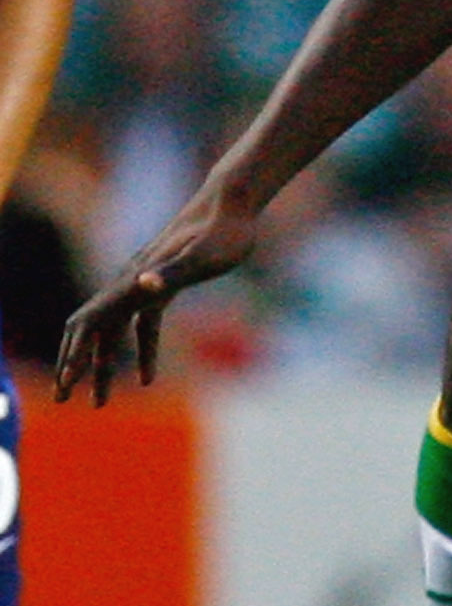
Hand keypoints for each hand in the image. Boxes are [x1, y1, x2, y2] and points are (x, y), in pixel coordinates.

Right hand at [56, 177, 261, 403]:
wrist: (232, 204)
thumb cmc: (222, 232)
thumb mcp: (201, 256)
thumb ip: (172, 271)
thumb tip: (145, 283)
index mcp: (133, 282)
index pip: (90, 324)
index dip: (74, 353)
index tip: (65, 385)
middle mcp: (131, 283)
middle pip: (92, 332)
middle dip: (77, 366)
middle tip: (67, 399)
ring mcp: (146, 285)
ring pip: (114, 333)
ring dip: (103, 366)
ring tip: (99, 401)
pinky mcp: (166, 286)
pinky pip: (143, 327)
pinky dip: (142, 352)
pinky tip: (149, 378)